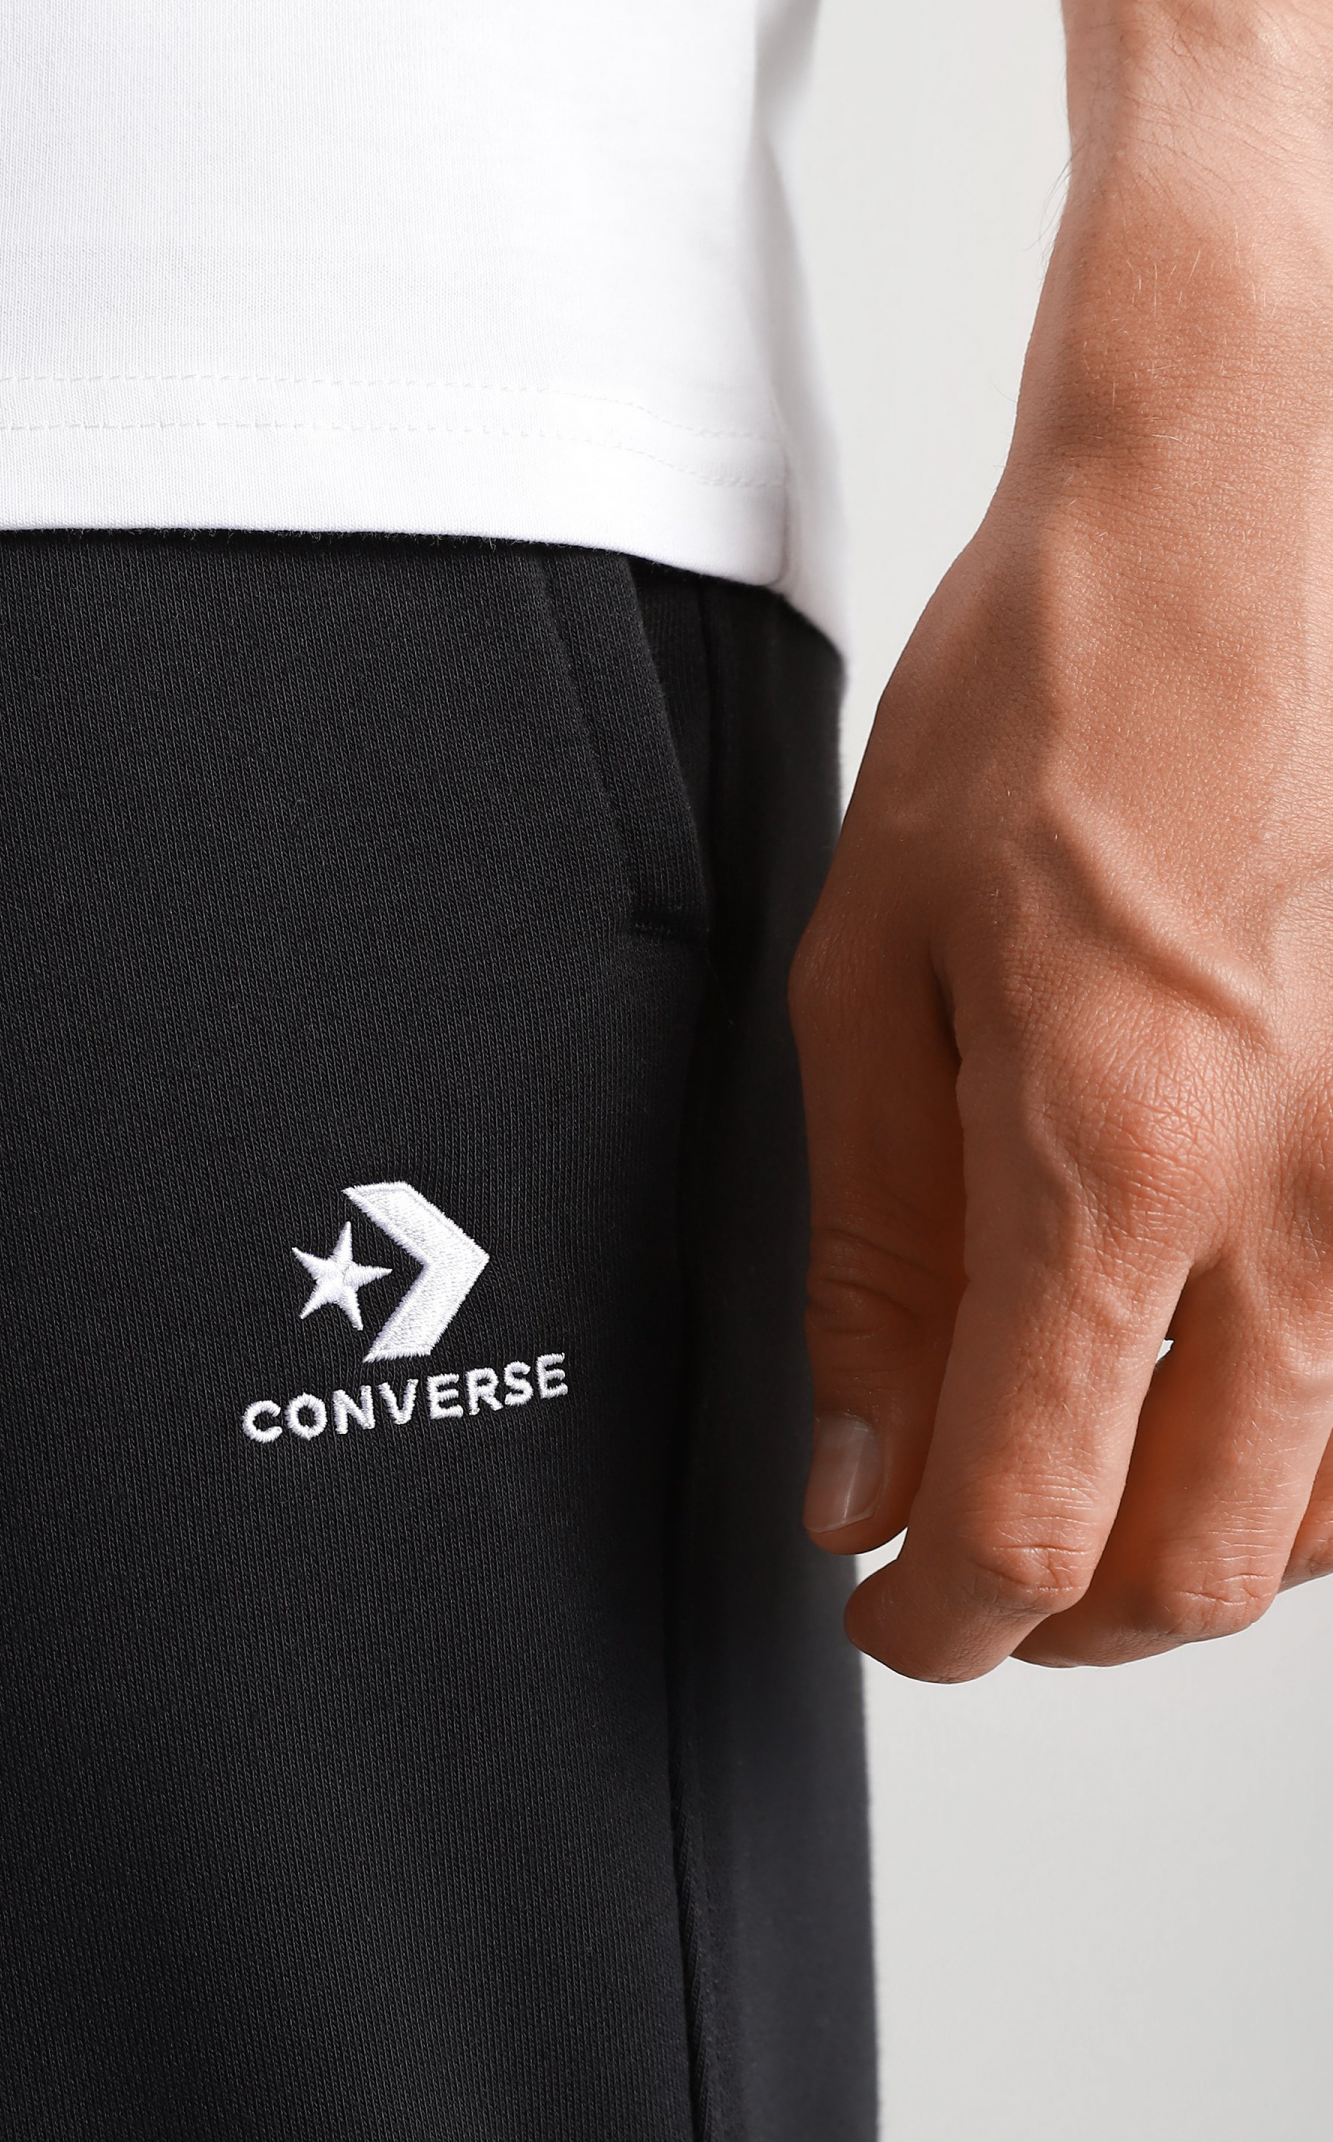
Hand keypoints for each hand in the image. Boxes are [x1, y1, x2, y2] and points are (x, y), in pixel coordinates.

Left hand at [792, 153, 1332, 1678]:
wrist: (1248, 515)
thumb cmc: (1051, 698)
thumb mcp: (869, 975)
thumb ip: (867, 1255)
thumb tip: (855, 1466)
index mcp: (1115, 1155)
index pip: (1032, 1528)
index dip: (939, 1625)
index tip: (889, 1618)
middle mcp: (1306, 1197)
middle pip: (1197, 1571)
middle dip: (1055, 1622)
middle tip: (964, 1573)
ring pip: (1327, 1516)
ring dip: (1185, 1548)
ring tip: (1077, 1468)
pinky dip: (1310, 1459)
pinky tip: (1216, 1389)